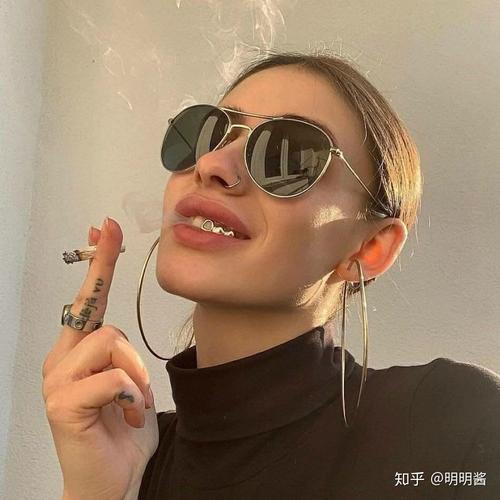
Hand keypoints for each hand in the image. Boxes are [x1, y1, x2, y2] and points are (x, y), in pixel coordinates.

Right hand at [42, 218, 158, 499]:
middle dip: (120, 321)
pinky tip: (127, 416)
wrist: (113, 480)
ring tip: (133, 403)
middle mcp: (62, 360)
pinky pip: (113, 378)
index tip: (105, 229)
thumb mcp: (130, 383)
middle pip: (93, 309)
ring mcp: (58, 381)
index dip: (99, 263)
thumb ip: (123, 355)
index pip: (89, 299)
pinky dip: (132, 395)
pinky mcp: (63, 404)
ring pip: (110, 341)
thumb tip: (122, 337)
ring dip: (135, 372)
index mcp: (78, 353)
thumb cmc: (122, 431)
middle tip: (128, 341)